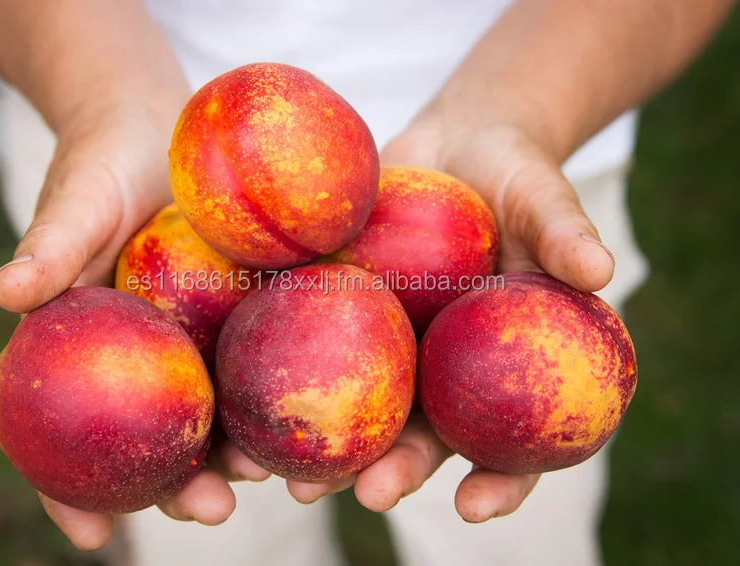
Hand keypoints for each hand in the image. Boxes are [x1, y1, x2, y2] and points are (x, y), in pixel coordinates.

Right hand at [0, 101, 269, 549]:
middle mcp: (142, 365)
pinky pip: (260, 359)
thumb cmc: (102, 168)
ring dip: (239, 455)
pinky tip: (315, 407)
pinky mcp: (241, 319)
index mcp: (86, 356)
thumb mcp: (76, 201)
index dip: (69, 493)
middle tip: (215, 510)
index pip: (64, 437)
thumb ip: (50, 246)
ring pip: (214, 417)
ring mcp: (195, 346)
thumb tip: (4, 291)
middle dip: (181, 488)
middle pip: (154, 445)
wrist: (158, 131)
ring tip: (274, 474)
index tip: (92, 540)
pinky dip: (281, 388)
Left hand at [287, 103, 614, 520]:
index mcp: (504, 367)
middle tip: (368, 494)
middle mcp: (446, 373)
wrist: (452, 148)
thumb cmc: (512, 175)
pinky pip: (310, 350)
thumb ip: (563, 232)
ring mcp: (391, 350)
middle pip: (423, 437)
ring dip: (324, 448)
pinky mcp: (341, 317)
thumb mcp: (541, 196)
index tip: (473, 506)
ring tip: (289, 476)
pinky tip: (241, 394)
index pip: (516, 438)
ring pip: (360, 410)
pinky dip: (278, 375)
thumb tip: (600, 268)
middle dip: (394, 471)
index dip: (501, 479)